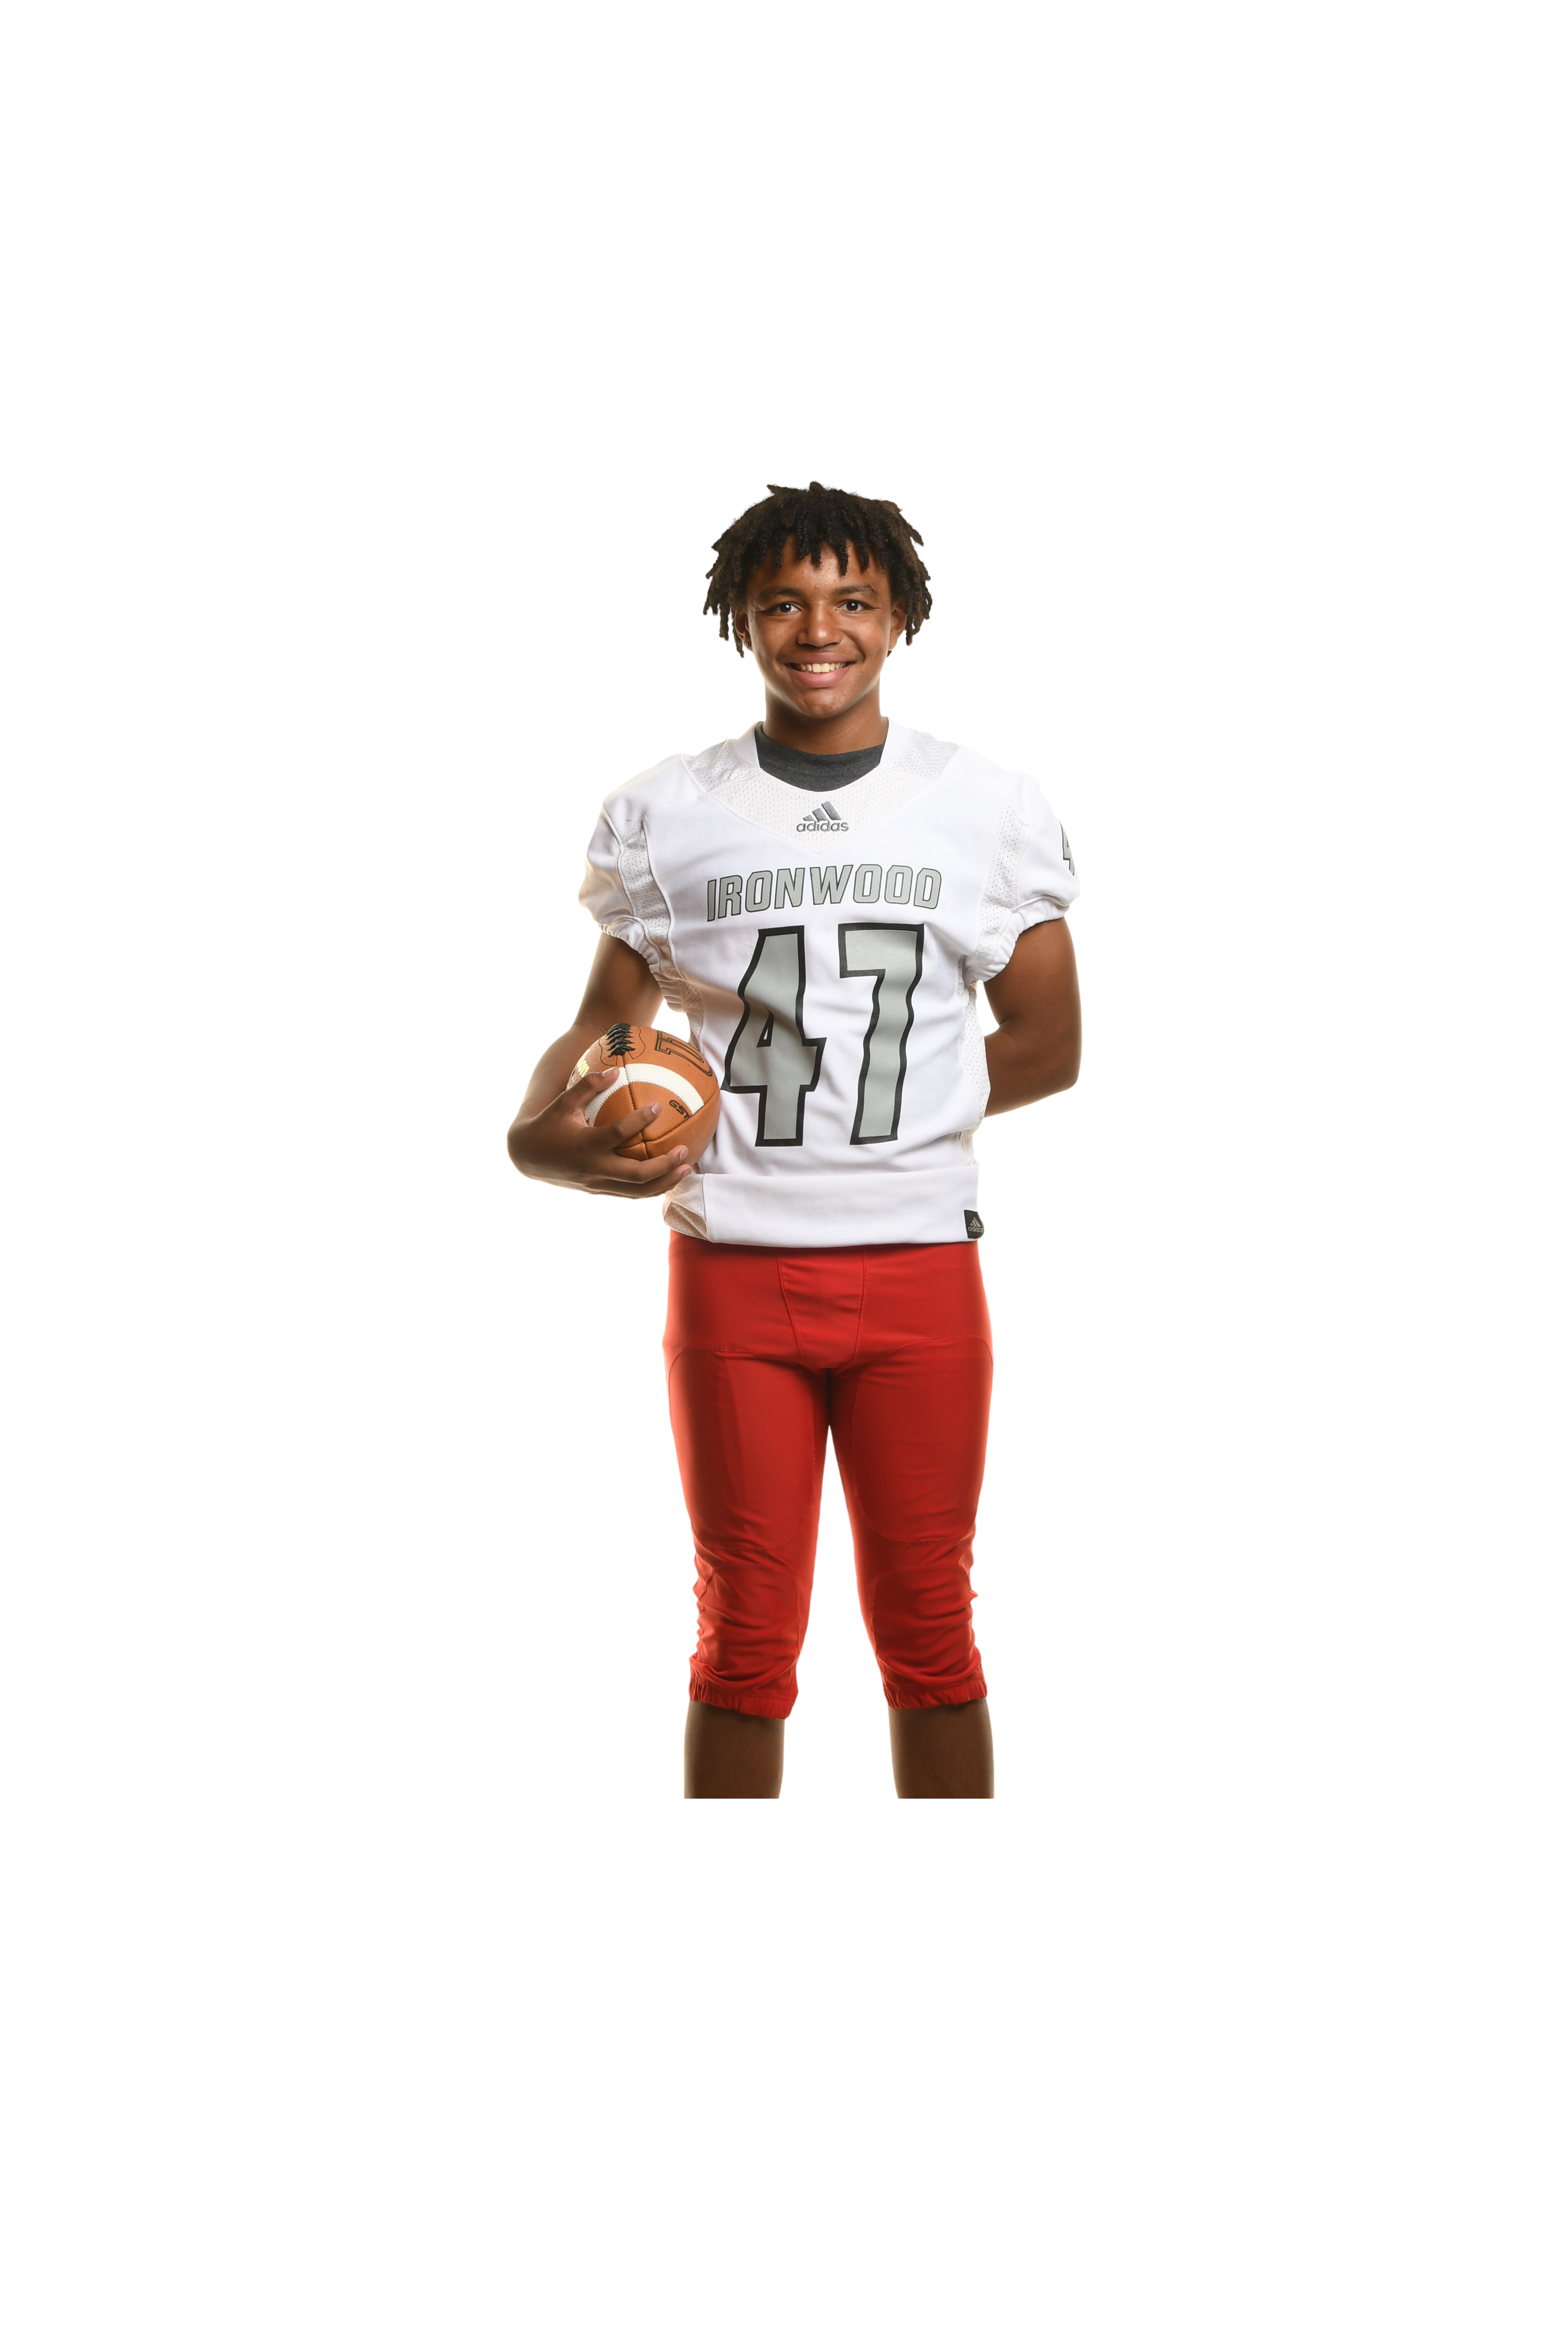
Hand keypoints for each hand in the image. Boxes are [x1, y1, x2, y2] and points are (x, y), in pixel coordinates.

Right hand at [506, 1065, 691, 1197]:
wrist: (527, 1158)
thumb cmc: (547, 1125)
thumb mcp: (563, 1103)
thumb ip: (588, 1085)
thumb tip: (614, 1071)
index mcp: (585, 1145)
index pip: (617, 1134)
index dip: (639, 1121)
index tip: (658, 1107)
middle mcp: (593, 1169)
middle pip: (636, 1175)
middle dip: (664, 1165)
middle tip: (684, 1150)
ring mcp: (597, 1185)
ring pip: (637, 1191)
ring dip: (665, 1182)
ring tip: (687, 1168)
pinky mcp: (599, 1192)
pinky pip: (630, 1194)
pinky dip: (651, 1188)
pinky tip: (669, 1178)